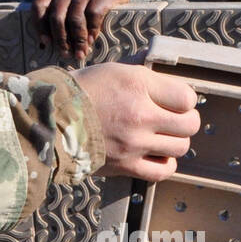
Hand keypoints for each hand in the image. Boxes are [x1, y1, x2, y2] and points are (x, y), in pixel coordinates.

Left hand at [32, 0, 131, 61]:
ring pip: (75, 19)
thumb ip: (62, 13)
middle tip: (64, 54)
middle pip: (57, 17)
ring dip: (77, 40)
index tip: (45, 43)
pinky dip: (91, 31)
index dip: (39, 26)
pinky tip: (91, 40)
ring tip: (80, 53)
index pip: (39, 7)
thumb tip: (54, 44)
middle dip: (60, 39)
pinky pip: (93, 15)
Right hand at [73, 63, 199, 181]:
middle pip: (190, 124)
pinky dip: (165, 163)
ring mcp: (135, 143)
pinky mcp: (126, 165)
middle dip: (185, 120)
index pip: (187, 97)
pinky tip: (155, 154)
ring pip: (181, 147)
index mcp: (138, 85)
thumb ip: (143, 74)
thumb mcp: (114, 70)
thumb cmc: (80, 92)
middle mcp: (141, 115)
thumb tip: (163, 73)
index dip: (184, 99)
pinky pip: (163, 171)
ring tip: (161, 135)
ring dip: (175, 141)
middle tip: (172, 118)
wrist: (51, 119)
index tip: (174, 100)